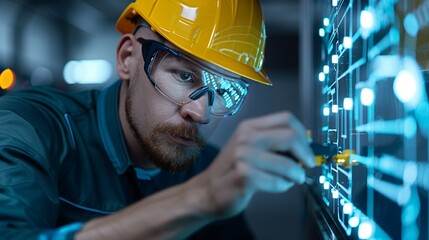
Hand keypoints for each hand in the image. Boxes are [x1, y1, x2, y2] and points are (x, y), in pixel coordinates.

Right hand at [192, 111, 315, 218]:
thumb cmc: (232, 170)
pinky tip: (276, 186)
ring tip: (291, 179)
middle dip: (306, 154)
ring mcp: (244, 156)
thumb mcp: (248, 147)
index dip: (303, 134)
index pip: (286, 119)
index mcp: (249, 127)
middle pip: (290, 137)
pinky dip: (283, 186)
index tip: (307, 148)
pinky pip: (278, 181)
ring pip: (288, 164)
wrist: (207, 191)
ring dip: (296, 175)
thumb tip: (305, 146)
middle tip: (308, 165)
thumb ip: (272, 142)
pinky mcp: (244, 176)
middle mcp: (246, 138)